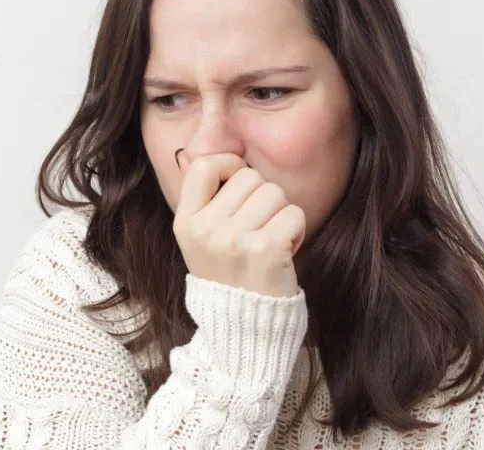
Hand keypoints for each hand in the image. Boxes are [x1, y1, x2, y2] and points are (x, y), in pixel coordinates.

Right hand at [173, 152, 304, 297]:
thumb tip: (205, 154)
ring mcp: (234, 240)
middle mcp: (206, 230)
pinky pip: (294, 213)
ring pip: (275, 192)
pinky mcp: (266, 250)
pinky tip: (284, 251)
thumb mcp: (200, 240)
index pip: (205, 165)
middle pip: (249, 177)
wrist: (244, 329)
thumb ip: (204, 200)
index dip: (229, 165)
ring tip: (271, 240)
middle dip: (262, 197)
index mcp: (186, 223)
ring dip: (281, 213)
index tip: (240, 184)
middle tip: (258, 227)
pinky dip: (297, 230)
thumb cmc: (228, 276)